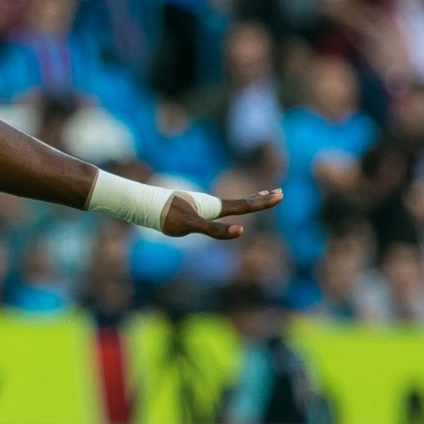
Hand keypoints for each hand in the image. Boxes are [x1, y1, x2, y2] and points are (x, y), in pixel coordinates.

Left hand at [161, 188, 283, 239]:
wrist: (144, 205)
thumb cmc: (167, 215)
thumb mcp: (192, 225)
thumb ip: (216, 229)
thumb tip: (241, 230)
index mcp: (212, 207)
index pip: (244, 205)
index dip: (262, 202)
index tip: (279, 195)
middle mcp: (208, 205)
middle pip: (241, 202)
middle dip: (260, 199)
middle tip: (279, 192)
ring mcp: (200, 206)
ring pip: (229, 204)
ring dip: (247, 200)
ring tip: (260, 197)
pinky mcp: (189, 210)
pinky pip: (214, 210)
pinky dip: (226, 209)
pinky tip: (225, 211)